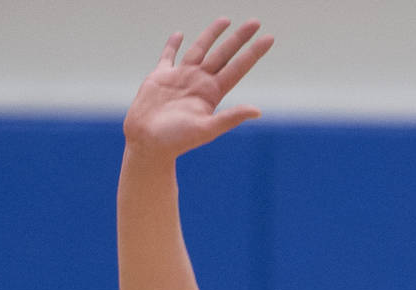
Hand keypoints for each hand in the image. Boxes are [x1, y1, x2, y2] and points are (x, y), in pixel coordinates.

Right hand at [125, 19, 273, 157]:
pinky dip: (173, 44)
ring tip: (225, 20)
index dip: (253, 53)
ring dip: (212, 34)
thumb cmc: (176, 140)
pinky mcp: (161, 76)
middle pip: (223, 53)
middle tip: (255, 21)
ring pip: (200, 49)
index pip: (238, 67)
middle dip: (239, 37)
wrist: (147, 143)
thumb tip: (258, 111)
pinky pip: (169, 56)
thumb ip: (230, 118)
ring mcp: (181, 77)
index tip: (269, 38)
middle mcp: (199, 82)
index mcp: (212, 93)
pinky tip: (179, 34)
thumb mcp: (206, 129)